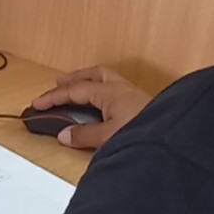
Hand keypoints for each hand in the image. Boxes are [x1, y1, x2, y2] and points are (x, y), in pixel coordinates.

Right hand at [31, 66, 151, 148]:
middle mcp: (123, 89)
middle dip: (75, 78)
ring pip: (108, 79)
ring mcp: (135, 95)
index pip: (76, 90)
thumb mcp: (108, 137)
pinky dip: (104, 91)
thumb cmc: (146, 134)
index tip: (37, 103)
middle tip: (59, 83)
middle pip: (94, 74)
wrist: (176, 139)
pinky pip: (118, 90)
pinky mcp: (144, 105)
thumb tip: (64, 134)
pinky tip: (105, 104)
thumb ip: (85, 135)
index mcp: (111, 92)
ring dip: (91, 81)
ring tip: (80, 89)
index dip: (55, 96)